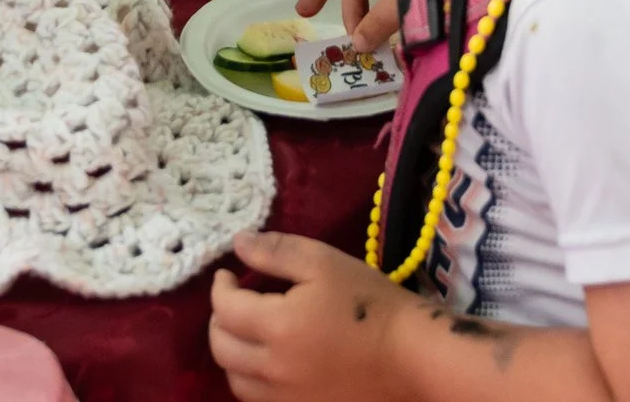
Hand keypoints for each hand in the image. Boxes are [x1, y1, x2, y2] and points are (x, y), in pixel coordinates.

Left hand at [209, 231, 413, 401]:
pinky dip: (251, 377)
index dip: (220, 287)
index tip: (228, 274)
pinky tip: (268, 360)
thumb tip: (237, 244)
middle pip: (221, 347)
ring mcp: (285, 397)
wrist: (410, 355)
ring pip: (235, 378)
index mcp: (276, 326)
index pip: (224, 308)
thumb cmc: (368, 301)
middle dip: (219, 319)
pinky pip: (257, 399)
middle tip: (234, 300)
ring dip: (231, 351)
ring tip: (247, 331)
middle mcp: (272, 368)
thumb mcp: (323, 262)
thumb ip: (275, 251)